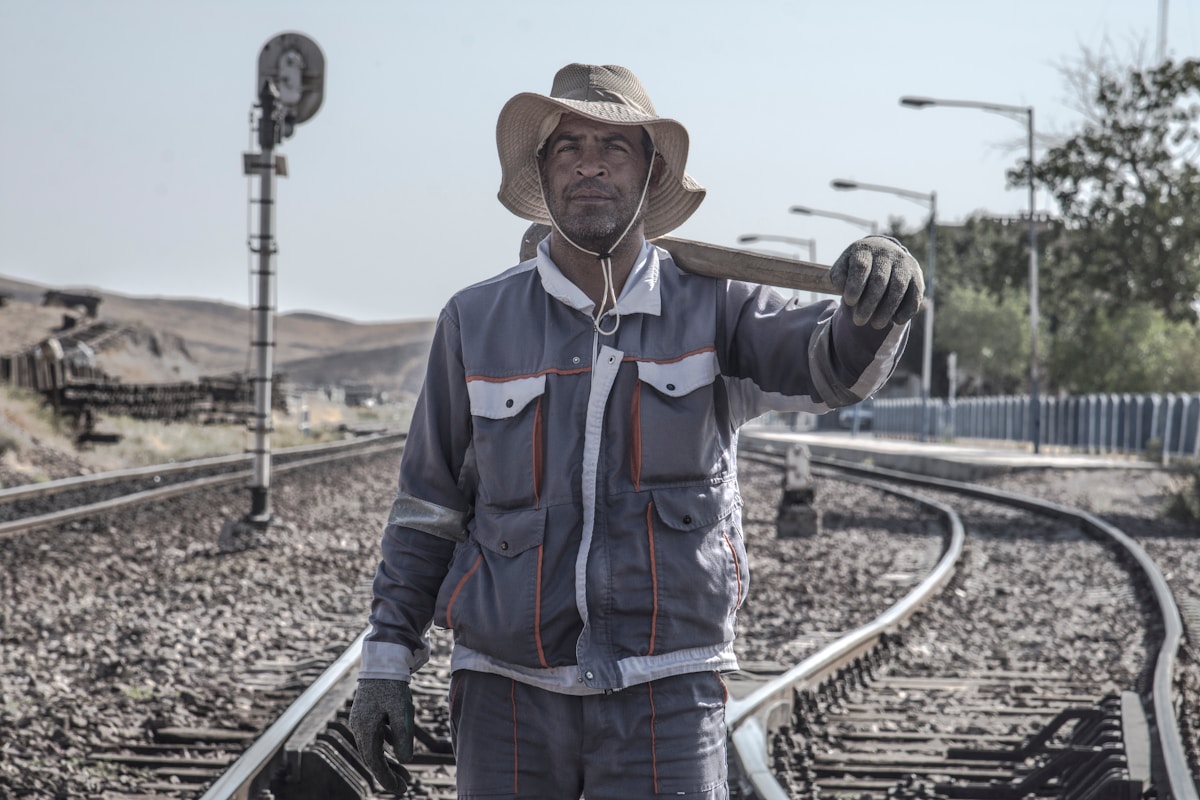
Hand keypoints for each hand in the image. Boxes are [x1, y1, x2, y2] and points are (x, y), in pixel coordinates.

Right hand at [348, 679, 414, 794]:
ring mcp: (361, 720)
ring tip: (404, 774)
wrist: (384, 660)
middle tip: (405, 785)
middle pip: (372, 757)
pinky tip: (398, 752)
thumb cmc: (393, 685)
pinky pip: (376, 737)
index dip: (386, 778)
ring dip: (389, 761)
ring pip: (374, 748)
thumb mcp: (400, 710)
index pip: (374, 762)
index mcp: (365, 728)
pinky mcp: (366, 714)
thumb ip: (402, 735)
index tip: (400, 789)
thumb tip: (406, 760)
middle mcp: (358, 727)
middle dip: (388, 773)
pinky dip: (387, 747)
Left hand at [830, 236, 924, 328]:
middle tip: (858, 322)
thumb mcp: (843, 267)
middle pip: (879, 279)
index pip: (861, 266)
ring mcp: (903, 263)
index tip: (848, 302)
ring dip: (888, 309)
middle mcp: (886, 254)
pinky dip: (908, 308)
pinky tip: (897, 321)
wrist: (882, 251)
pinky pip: (915, 292)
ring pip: (898, 286)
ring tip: (876, 326)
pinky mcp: (916, 274)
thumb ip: (839, 277)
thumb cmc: (857, 265)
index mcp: (865, 250)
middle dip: (869, 303)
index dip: (855, 285)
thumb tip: (842, 287)